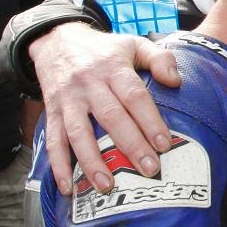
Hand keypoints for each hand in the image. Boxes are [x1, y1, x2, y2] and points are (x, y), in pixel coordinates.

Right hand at [30, 22, 179, 194]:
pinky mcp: (51, 112)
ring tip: (107, 186)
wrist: (56, 40)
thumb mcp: (134, 44)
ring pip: (78, 132)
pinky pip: (53, 140)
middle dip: (130, 145)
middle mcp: (89, 84)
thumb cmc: (104, 49)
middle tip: (149, 169)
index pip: (134, 96)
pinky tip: (68, 187)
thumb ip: (159, 59)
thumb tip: (176, 82)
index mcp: (113, 68)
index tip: (165, 144)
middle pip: (111, 117)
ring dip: (92, 161)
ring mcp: (67, 100)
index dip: (150, 121)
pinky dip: (58, 165)